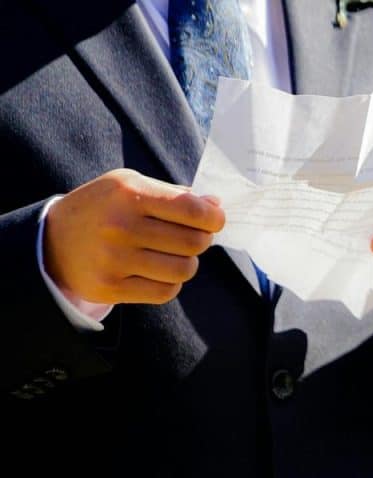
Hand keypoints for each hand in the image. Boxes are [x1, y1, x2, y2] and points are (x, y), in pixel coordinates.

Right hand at [44, 169, 225, 304]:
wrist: (51, 241)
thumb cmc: (103, 208)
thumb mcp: (130, 186)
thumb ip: (174, 194)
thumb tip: (215, 206)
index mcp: (129, 194)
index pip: (191, 210)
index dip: (214, 218)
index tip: (215, 220)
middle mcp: (120, 226)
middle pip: (194, 242)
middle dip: (202, 240)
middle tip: (192, 236)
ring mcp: (114, 260)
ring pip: (184, 269)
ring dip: (187, 263)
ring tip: (173, 254)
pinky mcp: (110, 288)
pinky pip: (166, 291)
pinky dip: (170, 282)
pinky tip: (158, 271)